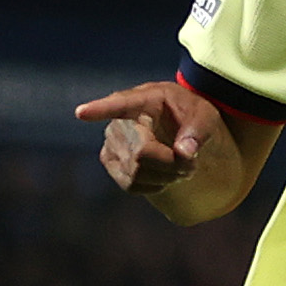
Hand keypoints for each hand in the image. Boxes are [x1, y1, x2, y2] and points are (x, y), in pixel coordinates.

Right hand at [75, 78, 218, 197]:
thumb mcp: (205, 116)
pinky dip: (153, 185)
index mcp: (142, 100)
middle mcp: (119, 120)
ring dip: (164, 177)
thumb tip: (184, 153)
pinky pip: (130, 185)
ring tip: (180, 168)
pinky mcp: (110, 161)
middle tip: (191, 165)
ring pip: (135, 173)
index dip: (100, 110)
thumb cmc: (189, 115)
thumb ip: (198, 131)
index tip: (81, 112)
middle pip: (141, 154)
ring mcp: (111, 142)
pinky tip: (163, 175)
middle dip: (171, 165)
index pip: (119, 104)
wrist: (178, 126)